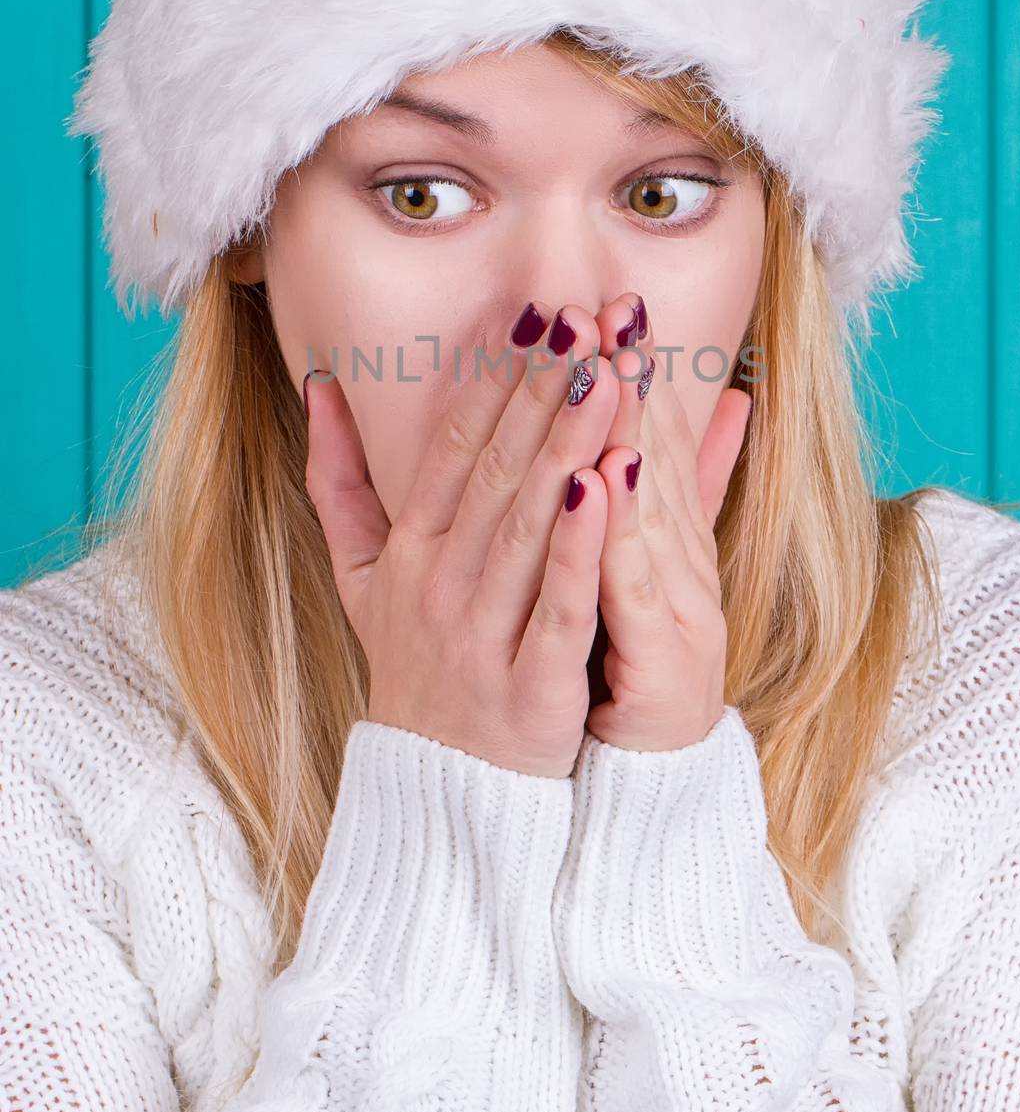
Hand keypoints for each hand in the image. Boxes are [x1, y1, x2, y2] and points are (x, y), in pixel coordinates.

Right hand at [301, 299, 620, 778]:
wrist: (440, 798)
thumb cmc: (414, 670)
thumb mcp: (360, 578)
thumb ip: (338, 483)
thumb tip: (318, 388)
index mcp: (409, 552)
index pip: (451, 447)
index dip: (494, 378)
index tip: (534, 313)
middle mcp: (438, 584)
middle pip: (495, 470)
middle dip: (542, 389)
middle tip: (582, 316)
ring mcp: (479, 635)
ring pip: (528, 523)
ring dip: (568, 443)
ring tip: (608, 374)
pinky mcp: (529, 689)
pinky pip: (556, 605)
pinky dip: (580, 546)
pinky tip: (605, 485)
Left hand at [585, 292, 751, 752]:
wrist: (653, 781)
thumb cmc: (636, 667)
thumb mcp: (650, 572)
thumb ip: (677, 491)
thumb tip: (722, 403)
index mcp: (672, 543)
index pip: (657, 441)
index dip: (638, 371)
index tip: (617, 305)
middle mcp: (683, 565)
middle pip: (658, 457)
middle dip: (635, 378)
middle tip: (617, 306)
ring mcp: (679, 607)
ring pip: (650, 506)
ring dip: (633, 429)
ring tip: (614, 363)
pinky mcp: (662, 656)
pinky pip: (635, 583)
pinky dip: (620, 528)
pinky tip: (605, 476)